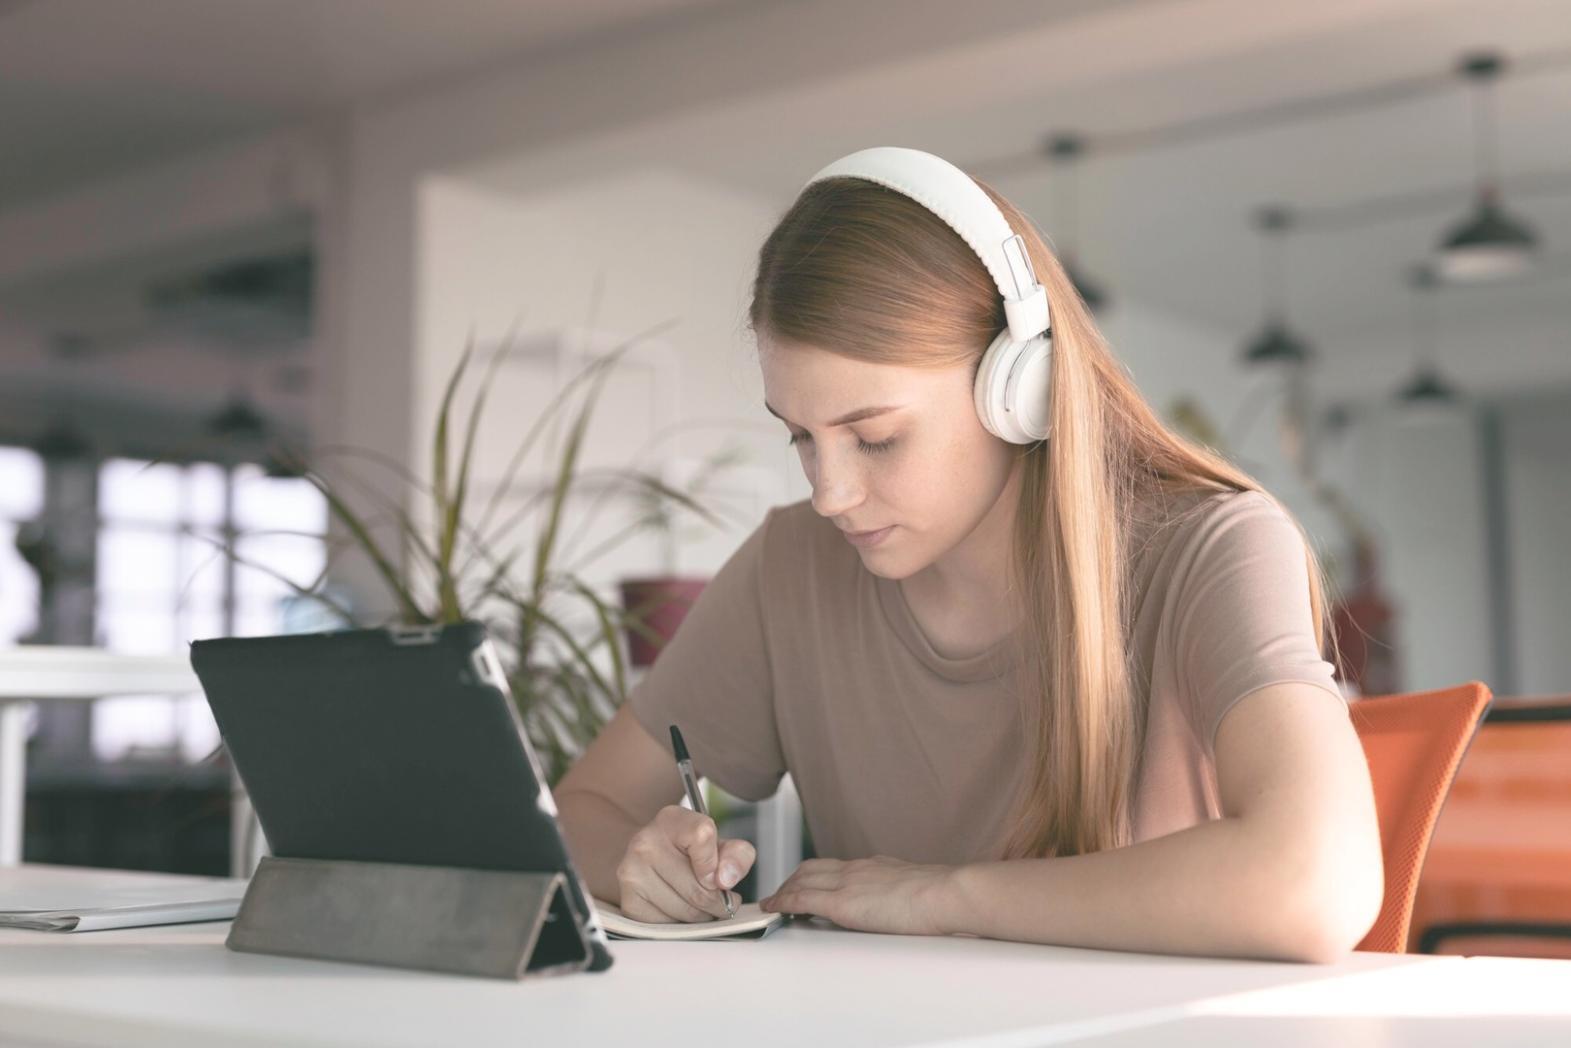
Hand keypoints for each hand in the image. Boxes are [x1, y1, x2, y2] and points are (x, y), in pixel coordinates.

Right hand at [614, 804, 754, 922]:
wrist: (650, 863)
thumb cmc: (690, 855)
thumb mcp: (720, 845)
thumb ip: (737, 855)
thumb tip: (726, 879)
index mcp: (671, 820)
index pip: (702, 836)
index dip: (717, 863)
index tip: (718, 876)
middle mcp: (645, 842)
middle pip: (698, 889)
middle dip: (718, 902)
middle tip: (722, 902)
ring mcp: (632, 873)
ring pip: (686, 912)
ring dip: (702, 916)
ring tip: (700, 905)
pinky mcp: (628, 902)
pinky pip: (669, 926)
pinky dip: (682, 925)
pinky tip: (680, 910)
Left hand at [758, 855, 956, 935]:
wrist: (946, 893)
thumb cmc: (942, 896)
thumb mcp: (916, 888)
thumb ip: (902, 893)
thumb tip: (905, 905)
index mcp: (875, 866)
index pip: (836, 866)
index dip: (815, 874)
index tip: (806, 882)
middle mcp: (856, 869)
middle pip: (812, 868)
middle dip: (793, 879)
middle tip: (781, 892)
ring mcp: (846, 883)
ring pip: (801, 879)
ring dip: (783, 890)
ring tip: (773, 902)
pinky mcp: (841, 903)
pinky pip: (801, 898)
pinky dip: (782, 901)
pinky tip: (773, 908)